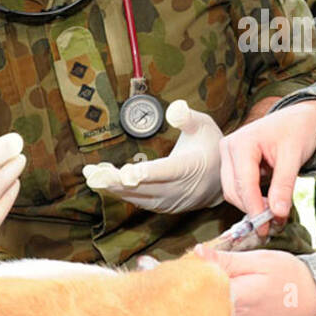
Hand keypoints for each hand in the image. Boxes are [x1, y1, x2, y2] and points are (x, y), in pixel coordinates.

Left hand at [83, 100, 224, 212]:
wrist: (223, 180)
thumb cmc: (209, 147)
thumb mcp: (204, 125)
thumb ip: (187, 118)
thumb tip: (175, 108)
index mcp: (190, 167)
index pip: (167, 171)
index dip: (147, 173)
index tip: (127, 173)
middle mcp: (180, 188)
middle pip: (145, 187)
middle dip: (116, 181)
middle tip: (93, 174)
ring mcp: (171, 201)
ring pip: (139, 197)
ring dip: (114, 188)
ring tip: (92, 176)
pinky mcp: (164, 206)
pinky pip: (140, 201)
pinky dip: (122, 193)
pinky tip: (105, 182)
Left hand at [194, 245, 315, 315]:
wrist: (315, 303)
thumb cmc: (290, 278)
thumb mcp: (260, 260)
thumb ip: (227, 260)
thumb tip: (196, 252)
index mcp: (235, 297)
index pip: (195, 286)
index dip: (185, 272)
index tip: (186, 260)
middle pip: (196, 301)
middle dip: (189, 284)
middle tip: (189, 266)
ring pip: (204, 310)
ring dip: (199, 294)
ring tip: (202, 277)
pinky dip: (210, 303)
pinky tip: (214, 290)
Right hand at [219, 100, 315, 228]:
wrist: (300, 118)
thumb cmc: (297, 130)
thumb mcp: (294, 157)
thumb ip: (284, 186)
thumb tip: (277, 214)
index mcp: (242, 143)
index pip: (244, 184)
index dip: (254, 208)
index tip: (266, 228)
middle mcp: (229, 148)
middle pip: (233, 190)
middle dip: (252, 209)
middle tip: (274, 224)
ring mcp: (229, 155)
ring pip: (233, 191)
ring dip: (251, 205)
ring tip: (274, 213)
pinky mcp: (233, 163)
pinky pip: (238, 187)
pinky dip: (251, 198)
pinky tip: (268, 202)